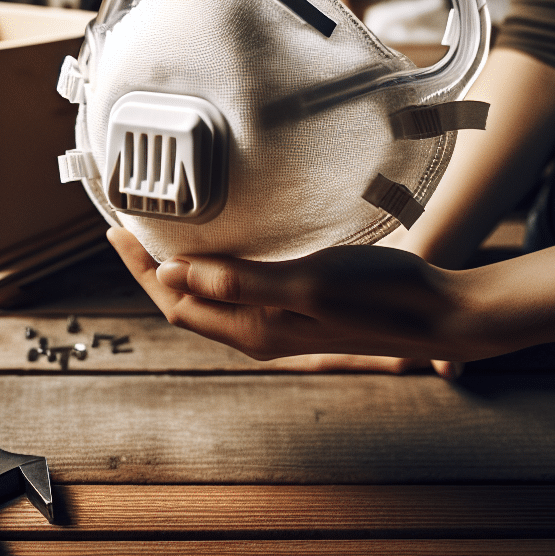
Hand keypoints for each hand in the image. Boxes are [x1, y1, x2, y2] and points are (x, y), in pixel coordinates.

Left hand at [107, 226, 476, 371]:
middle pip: (186, 301)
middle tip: (129, 225)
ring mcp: (278, 319)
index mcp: (254, 330)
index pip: (176, 303)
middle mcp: (259, 330)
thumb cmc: (378, 296)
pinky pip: (237, 287)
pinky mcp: (296, 303)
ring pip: (210, 295)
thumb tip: (173, 273)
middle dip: (151, 267)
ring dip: (180, 265)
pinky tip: (220, 240)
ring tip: (162, 229)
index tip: (117, 231)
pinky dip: (215, 263)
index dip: (141, 270)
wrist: (437, 312)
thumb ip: (241, 282)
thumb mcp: (306, 285)